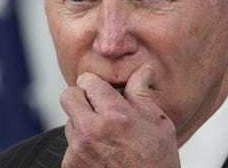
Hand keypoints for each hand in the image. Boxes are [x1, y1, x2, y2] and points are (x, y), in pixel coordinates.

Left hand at [60, 64, 179, 166]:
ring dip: (82, 125)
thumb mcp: (159, 125)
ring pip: (69, 122)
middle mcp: (92, 131)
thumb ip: (142, 94)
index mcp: (116, 116)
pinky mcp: (71, 166)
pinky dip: (81, 147)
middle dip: (81, 98)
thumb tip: (143, 69)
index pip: (88, 81)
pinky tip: (101, 154)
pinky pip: (69, 145)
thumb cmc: (158, 162)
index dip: (95, 84)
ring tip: (106, 138)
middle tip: (97, 109)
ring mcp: (78, 150)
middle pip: (68, 97)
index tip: (101, 91)